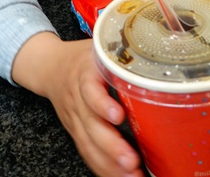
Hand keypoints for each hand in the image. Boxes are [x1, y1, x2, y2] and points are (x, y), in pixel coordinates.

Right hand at [12, 33, 142, 176]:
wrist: (48, 66)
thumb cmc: (83, 58)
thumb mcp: (101, 46)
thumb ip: (126, 54)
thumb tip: (161, 60)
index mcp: (86, 73)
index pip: (89, 89)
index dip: (101, 103)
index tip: (117, 116)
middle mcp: (78, 97)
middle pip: (91, 125)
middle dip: (111, 146)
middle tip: (132, 159)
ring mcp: (75, 117)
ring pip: (88, 144)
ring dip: (109, 163)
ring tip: (131, 175)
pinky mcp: (75, 131)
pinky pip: (86, 152)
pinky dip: (102, 168)